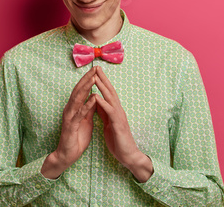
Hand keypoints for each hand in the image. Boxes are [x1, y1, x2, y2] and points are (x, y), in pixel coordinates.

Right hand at [41, 67, 96, 178]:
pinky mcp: (71, 125)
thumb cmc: (77, 138)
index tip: (97, 70)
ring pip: (78, 99)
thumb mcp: (86, 121)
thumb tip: (94, 98)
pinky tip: (93, 98)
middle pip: (78, 90)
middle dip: (87, 79)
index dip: (88, 80)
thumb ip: (89, 109)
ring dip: (86, 88)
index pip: (81, 90)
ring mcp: (69, 117)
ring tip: (94, 78)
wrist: (67, 155)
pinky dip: (87, 105)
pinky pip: (80, 113)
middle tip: (95, 68)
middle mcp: (70, 109)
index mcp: (74, 108)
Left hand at [93, 66, 152, 181]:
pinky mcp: (118, 124)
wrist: (128, 155)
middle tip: (96, 66)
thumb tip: (97, 102)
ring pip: (110, 98)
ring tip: (95, 76)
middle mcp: (118, 110)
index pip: (108, 93)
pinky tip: (96, 96)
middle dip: (103, 79)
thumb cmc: (118, 141)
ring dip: (103, 86)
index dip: (102, 82)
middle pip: (110, 91)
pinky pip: (110, 111)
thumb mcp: (109, 124)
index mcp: (115, 110)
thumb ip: (104, 113)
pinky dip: (103, 103)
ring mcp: (119, 116)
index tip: (95, 71)